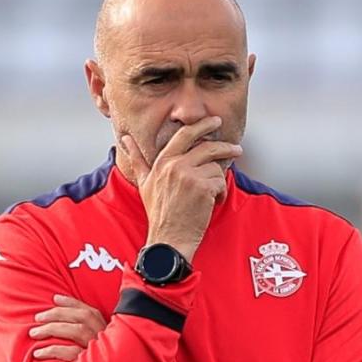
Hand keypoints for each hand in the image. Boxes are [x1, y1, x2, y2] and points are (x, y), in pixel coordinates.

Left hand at [30, 294, 106, 361]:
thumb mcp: (100, 349)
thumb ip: (88, 335)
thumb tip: (65, 322)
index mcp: (108, 331)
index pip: (89, 311)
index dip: (71, 303)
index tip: (54, 298)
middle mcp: (105, 339)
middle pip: (81, 317)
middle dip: (57, 314)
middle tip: (37, 318)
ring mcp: (100, 351)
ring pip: (76, 331)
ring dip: (51, 329)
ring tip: (33, 333)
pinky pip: (70, 354)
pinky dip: (52, 350)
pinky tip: (38, 353)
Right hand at [119, 116, 241, 261]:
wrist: (168, 239)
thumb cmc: (158, 213)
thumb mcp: (144, 182)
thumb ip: (137, 158)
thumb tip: (124, 139)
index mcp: (162, 161)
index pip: (184, 134)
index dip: (202, 126)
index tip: (215, 122)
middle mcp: (174, 165)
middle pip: (206, 146)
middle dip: (224, 146)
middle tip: (236, 148)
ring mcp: (189, 175)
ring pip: (215, 168)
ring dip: (218, 183)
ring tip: (211, 196)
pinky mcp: (202, 187)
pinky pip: (220, 182)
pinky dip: (220, 194)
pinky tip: (212, 204)